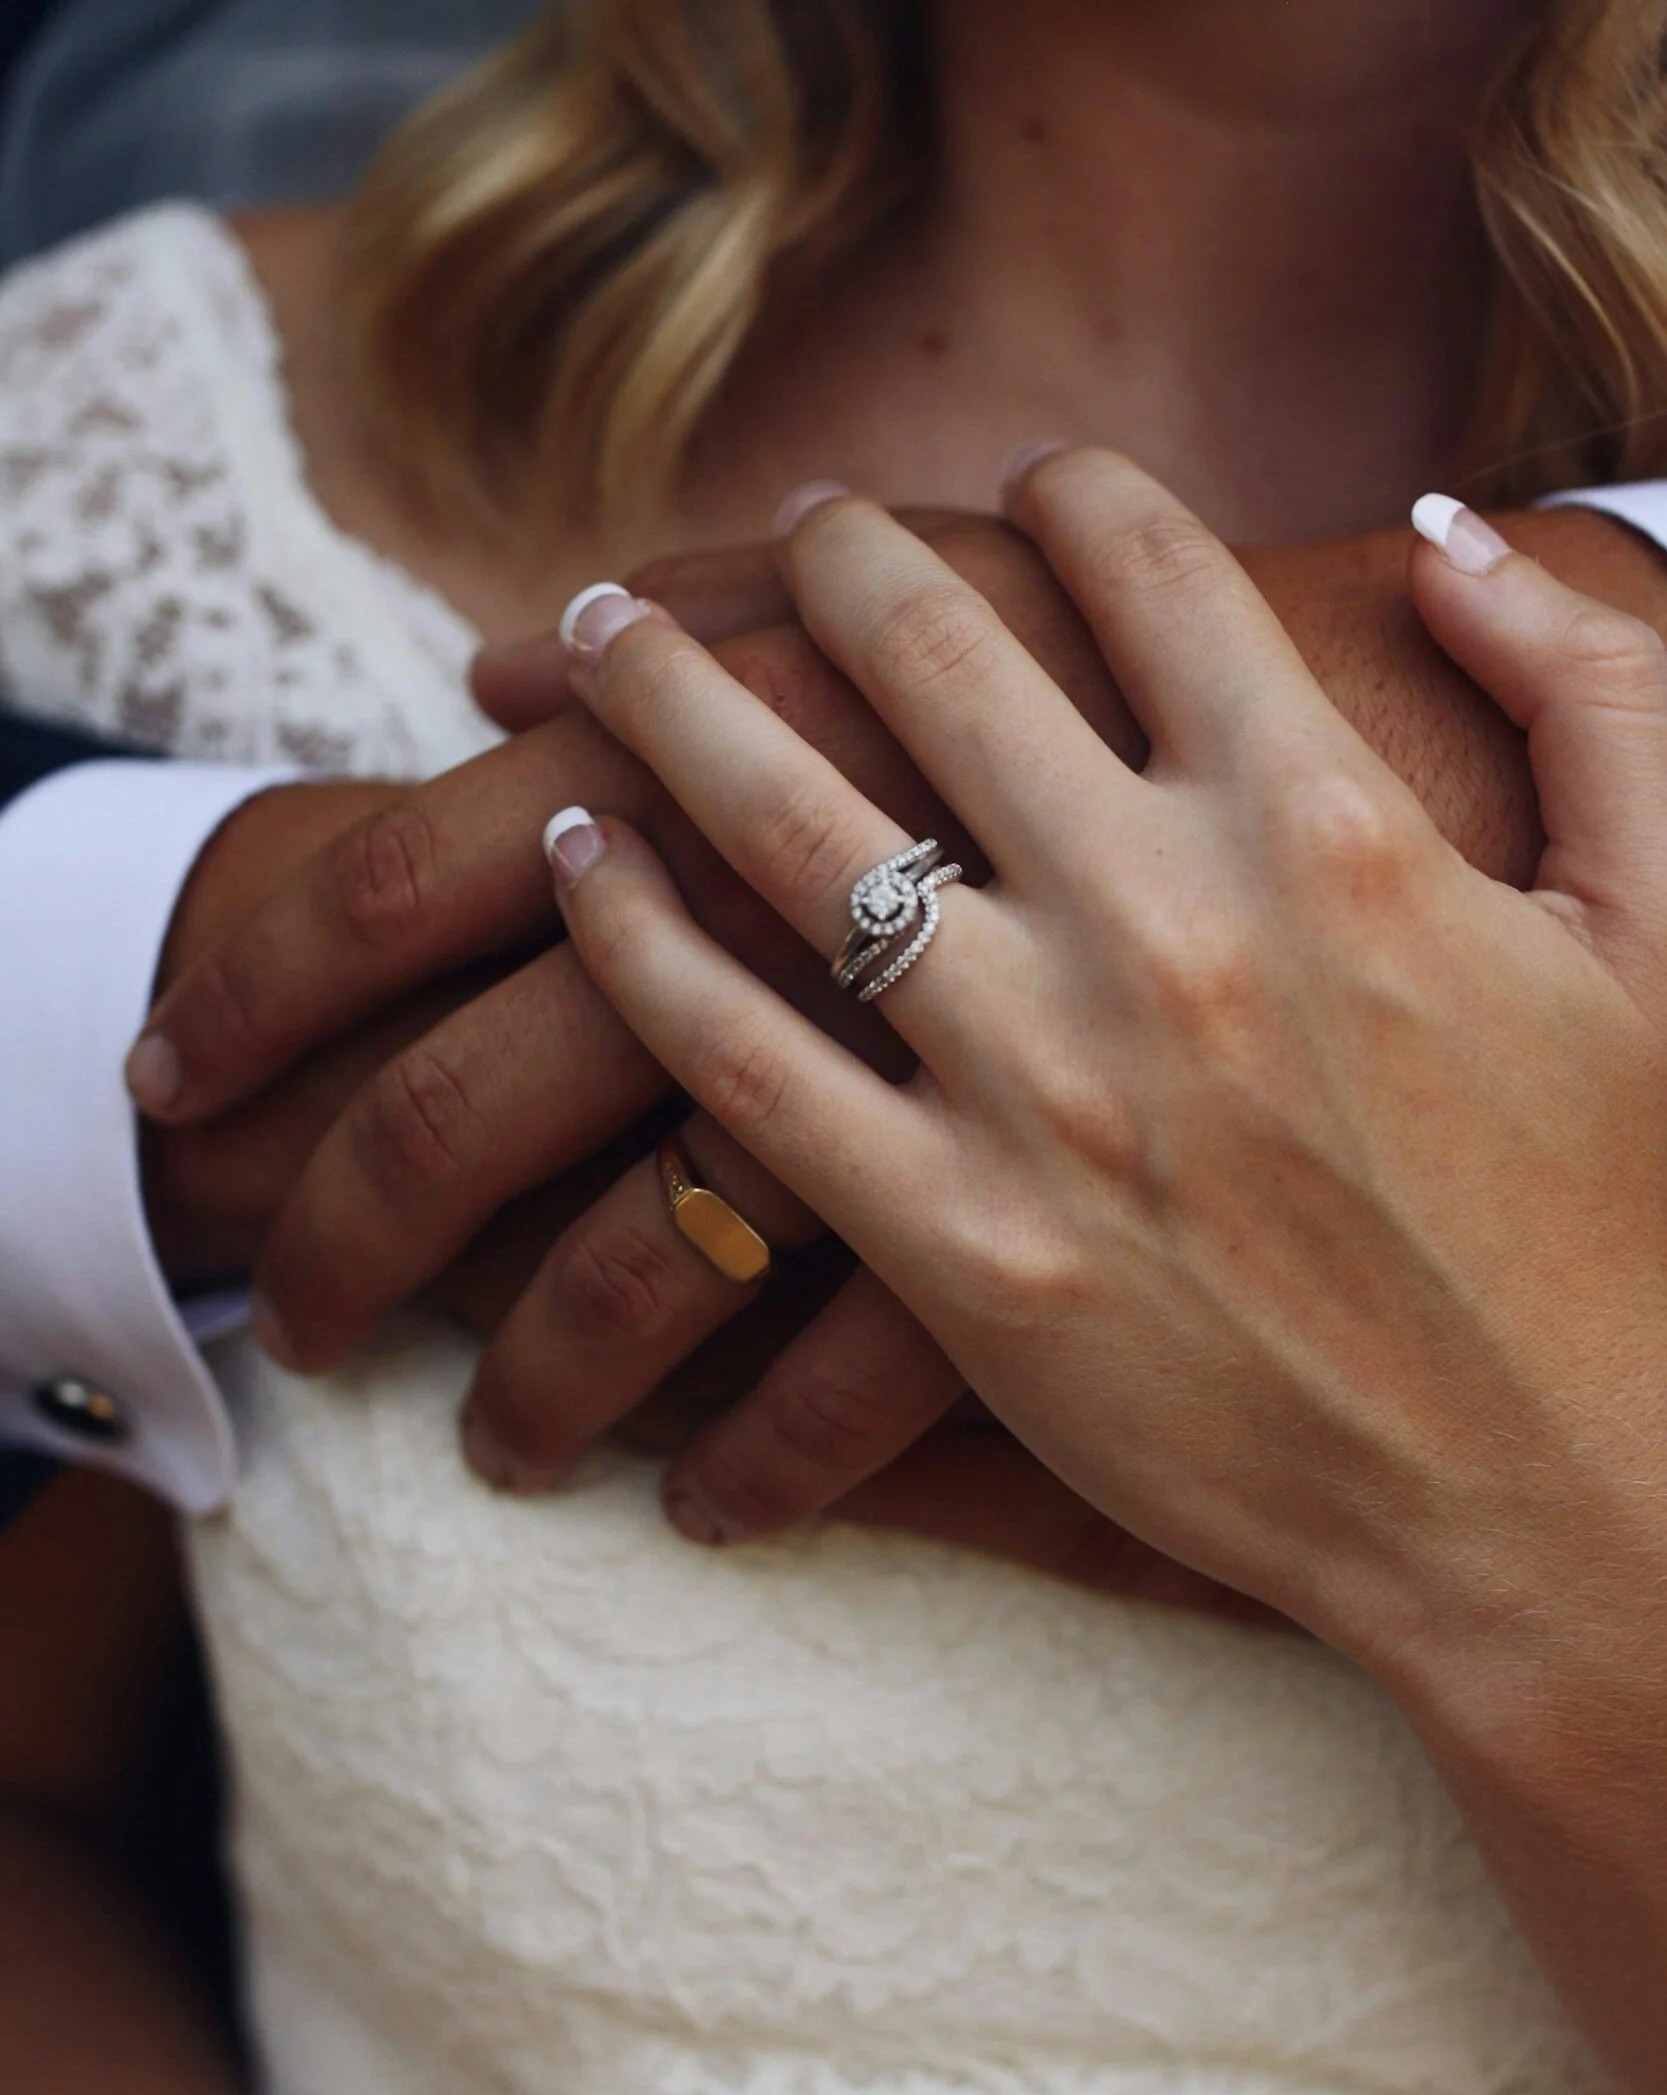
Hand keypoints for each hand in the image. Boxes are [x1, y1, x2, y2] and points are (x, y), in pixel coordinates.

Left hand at [134, 506, 1658, 1568]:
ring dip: (669, 701)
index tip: (1017, 487)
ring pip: (791, 832)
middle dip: (828, 560)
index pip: (1150, 569)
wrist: (1564, 1502)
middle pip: (931, 659)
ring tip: (595, 633)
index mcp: (1336, 818)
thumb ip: (1588, 687)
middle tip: (787, 531)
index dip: (1068, 493)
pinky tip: (572, 862)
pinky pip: (740, 1069)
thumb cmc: (1628, 1217)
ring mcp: (1047, 1092)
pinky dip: (633, 946)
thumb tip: (1452, 535)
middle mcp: (1165, 923)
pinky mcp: (964, 1253)